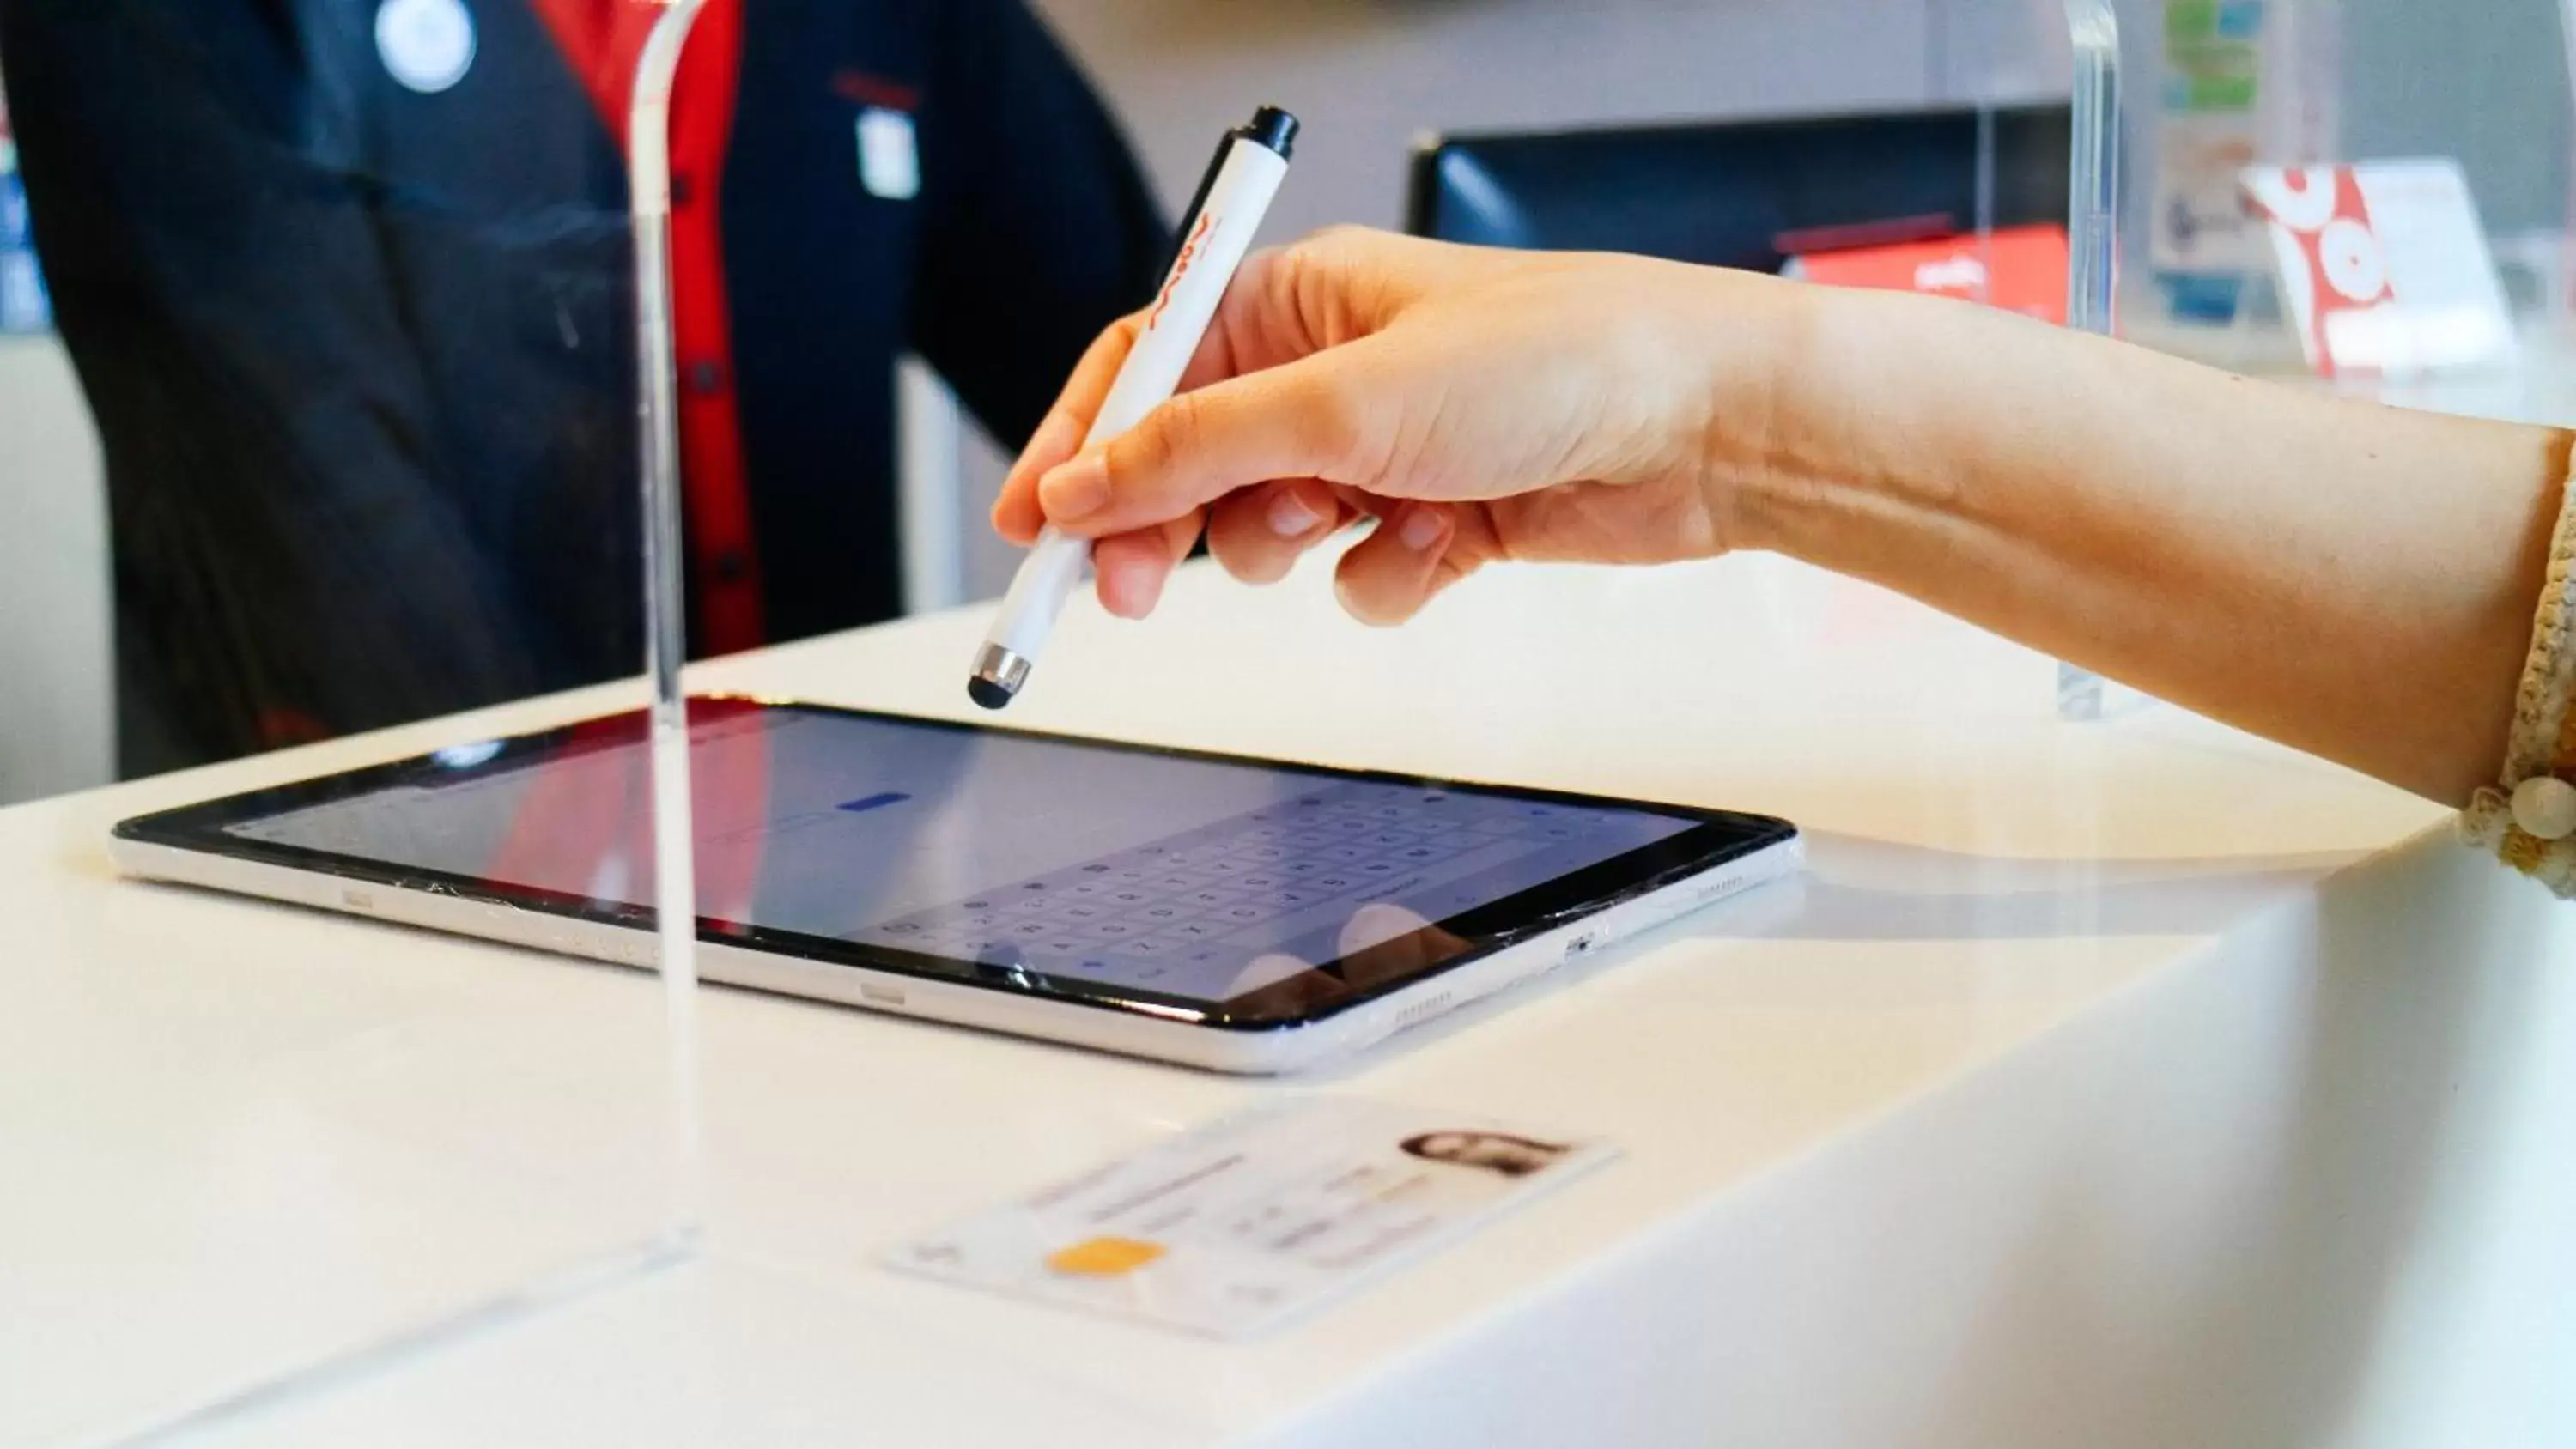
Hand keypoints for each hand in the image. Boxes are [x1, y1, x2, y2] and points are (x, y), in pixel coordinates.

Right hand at [991, 227, 1820, 624]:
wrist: (1705, 423)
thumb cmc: (1554, 358)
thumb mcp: (1342, 402)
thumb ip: (1194, 451)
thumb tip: (1081, 486)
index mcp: (1295, 301)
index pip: (1144, 369)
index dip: (1080, 446)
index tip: (1033, 528)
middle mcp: (1331, 369)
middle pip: (1191, 463)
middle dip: (1170, 527)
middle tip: (1133, 591)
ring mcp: (1385, 448)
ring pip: (1272, 532)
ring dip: (1299, 549)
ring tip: (1355, 524)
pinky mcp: (1437, 517)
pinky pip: (1359, 576)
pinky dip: (1389, 576)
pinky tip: (1445, 547)